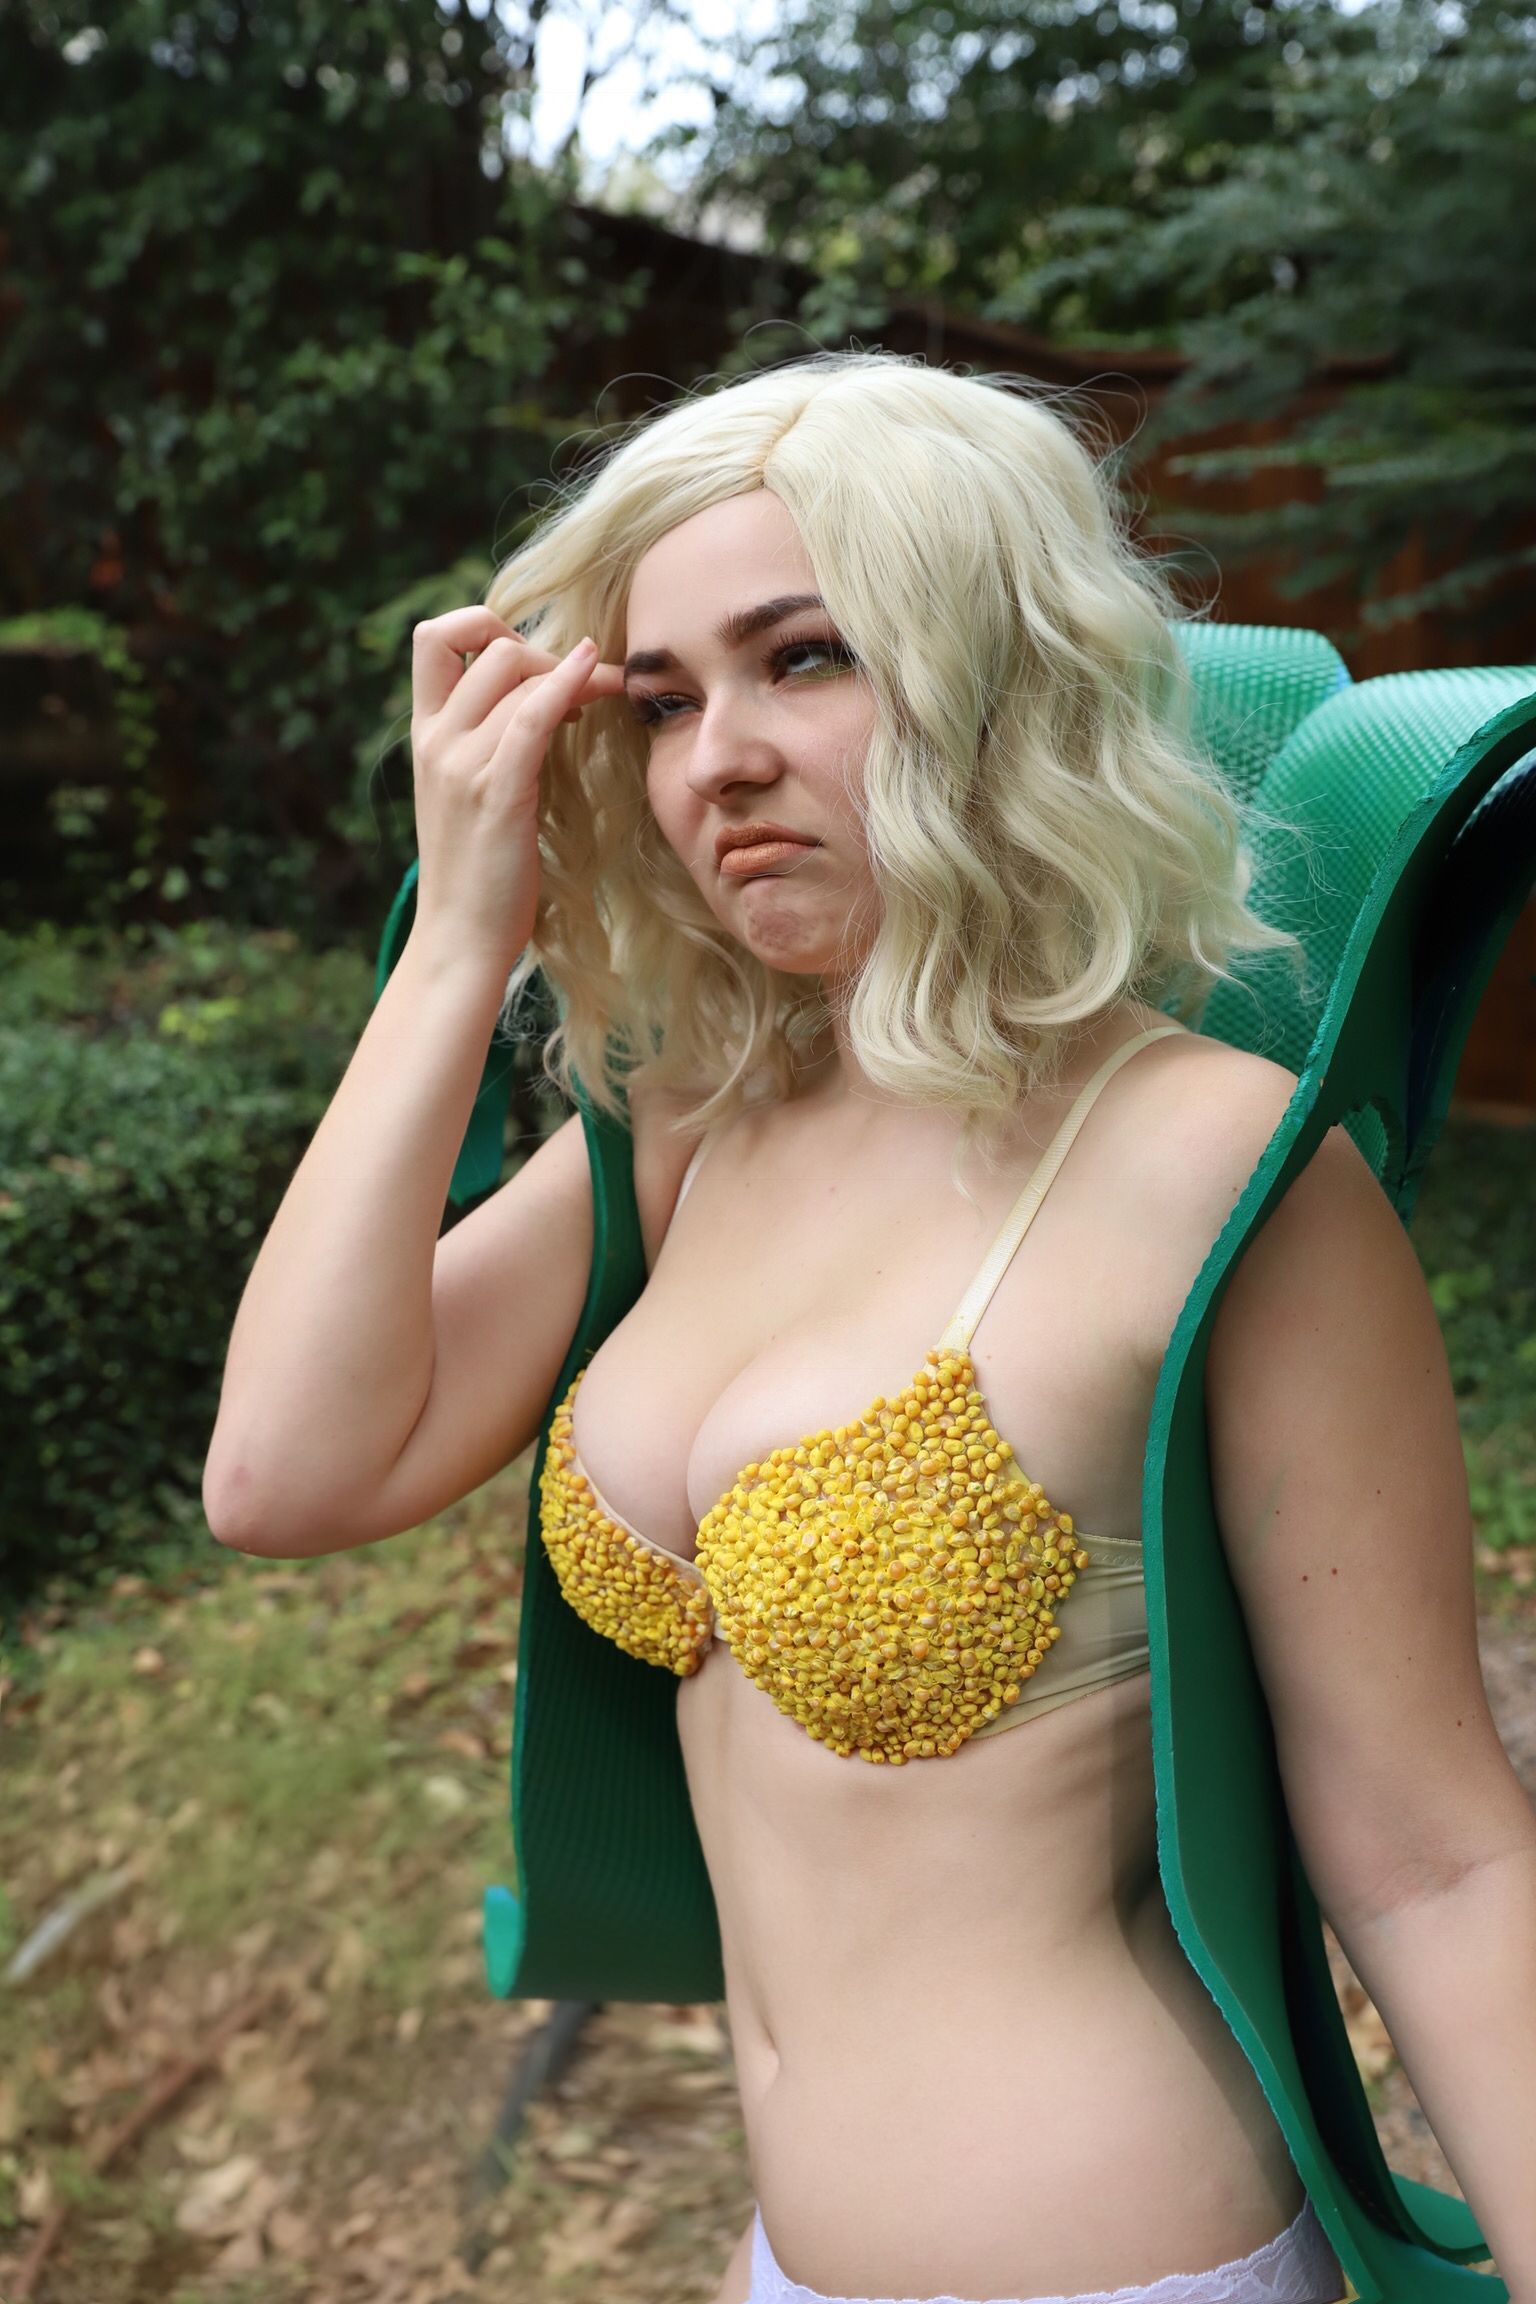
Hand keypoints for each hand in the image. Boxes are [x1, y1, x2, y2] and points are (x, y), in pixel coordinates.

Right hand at [407, 607, 625, 973]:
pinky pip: (530, 714)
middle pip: (482, 643)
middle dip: (543, 648)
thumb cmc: (479, 872)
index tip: (532, 663)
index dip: (484, 627)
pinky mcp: (496, 791)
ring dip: (573, 669)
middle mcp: (435, 740)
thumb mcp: (472, 794)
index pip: (434, 636)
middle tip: (585, 684)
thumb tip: (543, 699)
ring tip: (609, 690)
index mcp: (425, 735)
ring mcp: (461, 764)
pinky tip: (600, 676)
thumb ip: (491, 743)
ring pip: (513, 671)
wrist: (461, 938)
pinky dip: (568, 682)